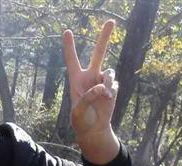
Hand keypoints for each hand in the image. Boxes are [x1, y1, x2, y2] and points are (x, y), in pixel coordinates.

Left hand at [64, 20, 119, 163]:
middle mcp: (90, 76)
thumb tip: (102, 87)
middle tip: (111, 21)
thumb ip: (87, 98)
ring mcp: (102, 81)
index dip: (69, 46)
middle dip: (105, 37)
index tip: (67, 31)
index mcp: (76, 80)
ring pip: (109, 72)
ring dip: (108, 82)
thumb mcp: (78, 112)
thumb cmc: (81, 121)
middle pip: (98, 53)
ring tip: (103, 96)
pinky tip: (107, 99)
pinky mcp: (112, 87)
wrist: (94, 129)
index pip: (72, 60)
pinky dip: (112, 91)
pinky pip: (115, 83)